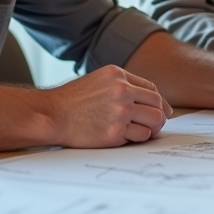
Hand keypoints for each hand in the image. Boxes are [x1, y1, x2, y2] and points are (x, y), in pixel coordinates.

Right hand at [41, 64, 172, 145]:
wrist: (51, 115)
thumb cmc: (72, 101)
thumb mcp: (98, 81)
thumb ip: (121, 86)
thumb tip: (148, 100)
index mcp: (118, 75)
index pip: (151, 88)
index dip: (159, 102)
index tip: (161, 110)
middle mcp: (122, 90)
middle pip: (157, 104)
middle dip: (160, 115)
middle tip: (155, 125)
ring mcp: (120, 111)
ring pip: (155, 120)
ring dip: (152, 128)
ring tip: (143, 132)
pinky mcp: (115, 132)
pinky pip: (141, 136)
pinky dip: (138, 138)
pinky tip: (127, 138)